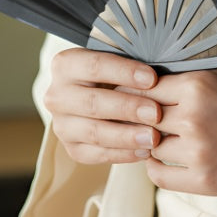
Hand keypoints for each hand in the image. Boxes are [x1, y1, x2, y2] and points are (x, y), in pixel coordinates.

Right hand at [45, 48, 161, 163]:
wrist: (97, 97)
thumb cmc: (114, 75)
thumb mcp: (118, 62)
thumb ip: (132, 65)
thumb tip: (159, 76)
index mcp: (65, 65)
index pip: (95, 66)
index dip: (124, 72)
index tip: (152, 78)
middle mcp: (57, 95)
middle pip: (93, 102)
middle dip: (127, 108)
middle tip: (156, 113)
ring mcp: (62, 125)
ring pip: (94, 132)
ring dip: (126, 136)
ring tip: (153, 137)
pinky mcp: (72, 148)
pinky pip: (97, 154)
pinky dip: (123, 154)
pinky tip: (145, 151)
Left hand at [143, 71, 216, 196]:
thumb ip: (187, 88)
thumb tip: (147, 95)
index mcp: (197, 84)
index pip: (144, 88)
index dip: (136, 95)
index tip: (135, 101)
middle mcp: (192, 115)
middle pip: (143, 117)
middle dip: (142, 120)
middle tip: (144, 123)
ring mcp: (197, 150)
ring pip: (150, 145)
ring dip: (153, 144)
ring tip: (163, 142)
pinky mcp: (204, 179)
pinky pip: (159, 175)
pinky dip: (156, 168)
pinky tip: (164, 161)